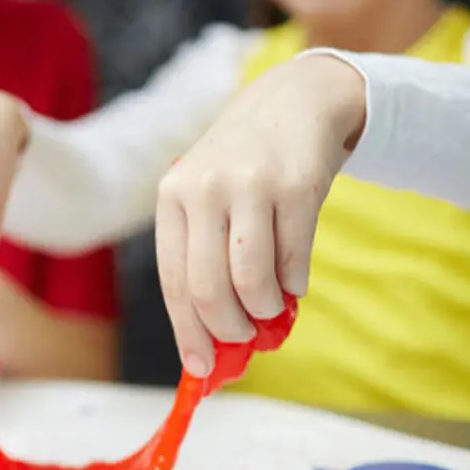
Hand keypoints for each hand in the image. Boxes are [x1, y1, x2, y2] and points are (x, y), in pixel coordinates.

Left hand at [156, 54, 364, 377]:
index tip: (202, 369)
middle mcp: (203, 188)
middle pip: (208, 288)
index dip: (187, 332)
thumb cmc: (246, 168)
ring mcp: (249, 184)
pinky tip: (294, 281)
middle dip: (228, 328)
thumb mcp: (209, 197)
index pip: (174, 282)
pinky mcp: (296, 184)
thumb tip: (212, 339)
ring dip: (265, 309)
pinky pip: (294, 259)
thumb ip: (206, 258)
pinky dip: (295, 284)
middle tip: (245, 337)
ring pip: (251, 280)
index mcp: (172, 197)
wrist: (296, 101)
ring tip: (271, 307)